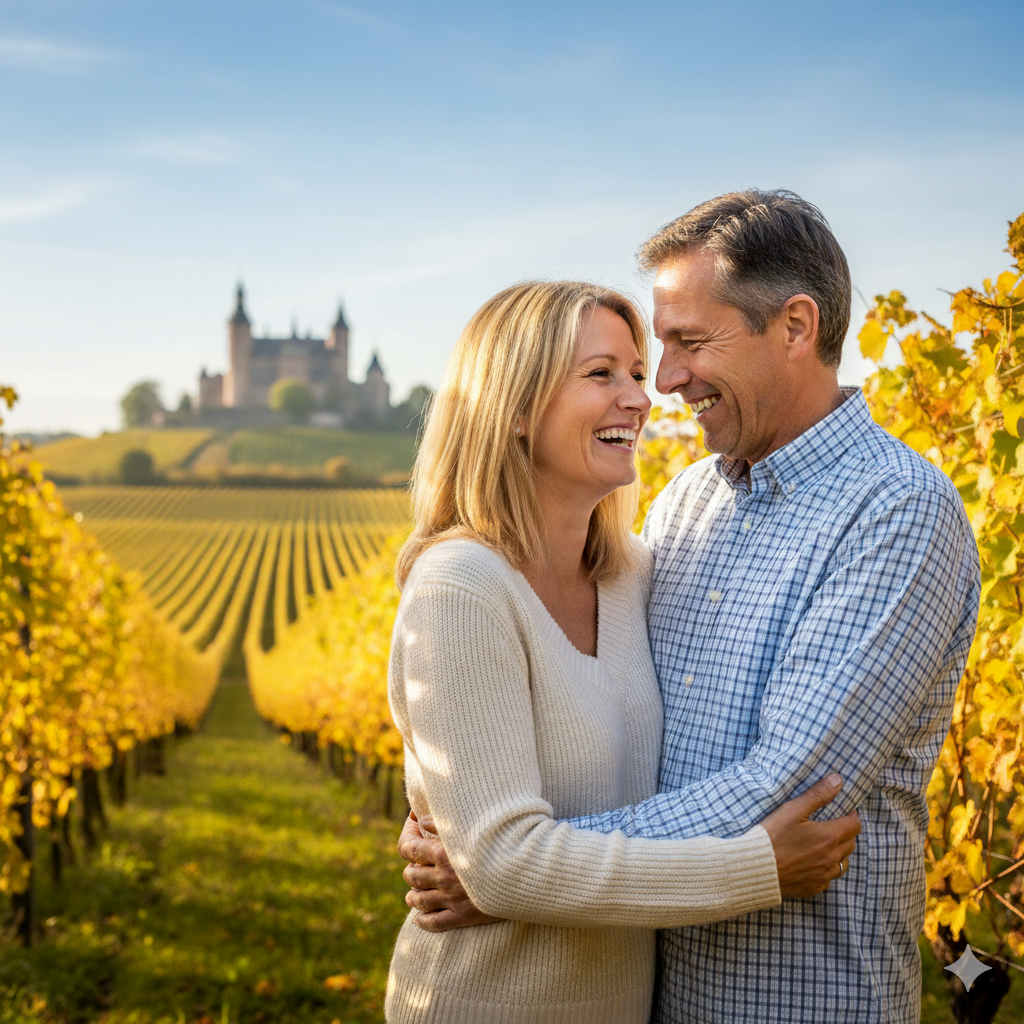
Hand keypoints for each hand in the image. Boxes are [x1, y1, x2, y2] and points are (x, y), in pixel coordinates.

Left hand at [397, 812, 500, 932]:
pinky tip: (419, 919)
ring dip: (412, 897)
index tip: (409, 847)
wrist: (522, 874)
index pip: (411, 851)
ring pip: (420, 900)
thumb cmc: (498, 845)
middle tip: (411, 871)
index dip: (406, 847)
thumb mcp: (471, 830)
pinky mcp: (462, 916)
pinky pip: (435, 923)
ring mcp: (451, 899)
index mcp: (444, 854)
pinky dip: (423, 921)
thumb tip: (421, 820)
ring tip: (412, 895)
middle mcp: (443, 877)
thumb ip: (444, 824)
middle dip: (409, 872)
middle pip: (413, 876)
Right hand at [760, 774, 860, 897]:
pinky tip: (811, 862)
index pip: (855, 824)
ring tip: (823, 844)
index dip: (851, 815)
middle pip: (851, 843)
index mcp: (829, 837)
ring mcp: (824, 875)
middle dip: (846, 832)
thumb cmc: (772, 836)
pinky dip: (825, 869)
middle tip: (830, 824)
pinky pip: (829, 878)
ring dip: (839, 852)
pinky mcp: (814, 887)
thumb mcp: (793, 809)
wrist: (754, 868)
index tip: (842, 810)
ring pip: (843, 863)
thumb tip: (837, 780)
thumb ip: (817, 794)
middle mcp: (831, 858)